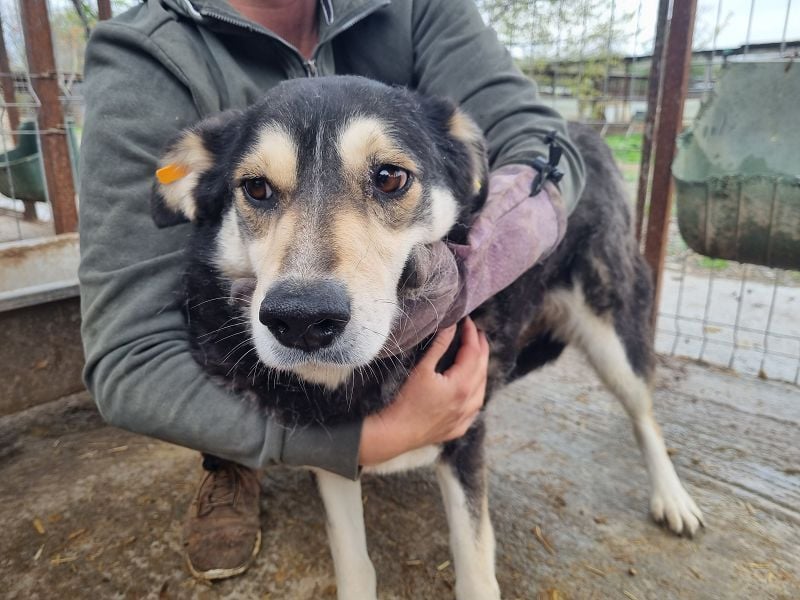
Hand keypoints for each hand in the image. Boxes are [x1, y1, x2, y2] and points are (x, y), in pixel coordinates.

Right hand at [359, 317, 489, 466]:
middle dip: (481, 348)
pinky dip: (477, 392)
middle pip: (482, 368)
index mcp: (462, 384)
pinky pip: (475, 407)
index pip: (473, 352)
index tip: (468, 322)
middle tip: (478, 333)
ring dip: (482, 370)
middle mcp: (469, 401)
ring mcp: (466, 416)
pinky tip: (473, 389)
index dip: (472, 334)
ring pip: (482, 388)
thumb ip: (439, 346)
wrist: (398, 432)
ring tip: (478, 356)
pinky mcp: (459, 427)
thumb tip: (451, 326)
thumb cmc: (406, 400)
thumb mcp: (422, 369)